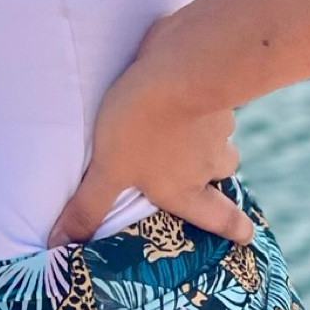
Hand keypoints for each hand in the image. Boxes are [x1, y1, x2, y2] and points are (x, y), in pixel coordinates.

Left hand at [47, 42, 254, 247]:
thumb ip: (88, 204)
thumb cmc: (143, 125)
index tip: (248, 236)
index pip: (218, 218)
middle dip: (213, 174)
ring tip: (183, 128)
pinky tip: (181, 91)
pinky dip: (200, 102)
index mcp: (186, 189)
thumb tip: (61, 243)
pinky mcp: (214, 91)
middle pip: (221, 173)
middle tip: (200, 171)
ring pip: (220, 137)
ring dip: (206, 136)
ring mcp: (218, 126)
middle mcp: (209, 162)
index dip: (234, 229)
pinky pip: (212, 103)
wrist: (182, 66)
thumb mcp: (108, 168)